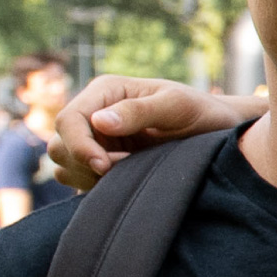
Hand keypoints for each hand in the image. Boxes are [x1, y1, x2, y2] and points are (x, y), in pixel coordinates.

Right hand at [54, 76, 250, 189]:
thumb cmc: (202, 113)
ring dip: (87, 177)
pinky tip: (124, 182)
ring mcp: (95, 138)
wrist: (218, 133)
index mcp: (105, 91)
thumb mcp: (177, 107)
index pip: (67, 120)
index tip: (105, 166)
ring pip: (63, 164)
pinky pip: (77, 178)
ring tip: (127, 174)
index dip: (79, 146)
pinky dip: (92, 185)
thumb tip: (99, 121)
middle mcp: (94, 112)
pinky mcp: (100, 160)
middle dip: (84, 164)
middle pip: (59, 144)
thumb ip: (139, 111)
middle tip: (121, 172)